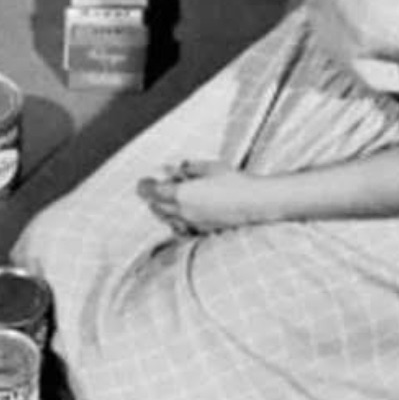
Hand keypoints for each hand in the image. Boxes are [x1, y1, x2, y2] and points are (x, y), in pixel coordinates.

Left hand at [137, 160, 263, 234]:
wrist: (255, 203)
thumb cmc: (235, 183)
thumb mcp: (211, 168)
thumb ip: (190, 168)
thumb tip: (179, 168)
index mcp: (182, 194)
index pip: (152, 192)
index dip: (144, 186)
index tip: (143, 181)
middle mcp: (183, 212)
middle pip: (157, 207)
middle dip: (152, 198)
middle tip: (152, 189)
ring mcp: (192, 224)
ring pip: (167, 219)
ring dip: (162, 209)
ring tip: (165, 200)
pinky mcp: (202, 231)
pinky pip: (180, 228)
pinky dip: (175, 221)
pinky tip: (179, 216)